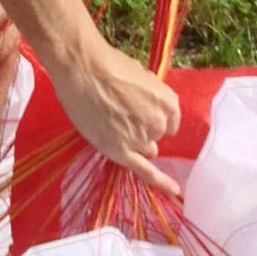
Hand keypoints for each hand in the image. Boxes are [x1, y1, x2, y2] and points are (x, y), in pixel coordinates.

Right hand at [50, 39, 181, 198]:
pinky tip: (174, 191)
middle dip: (142, 128)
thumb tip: (146, 105)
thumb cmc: (108, 64)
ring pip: (145, 150)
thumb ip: (151, 96)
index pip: (168, 121)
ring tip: (110, 122)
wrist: (82, 69)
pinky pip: (144, 171)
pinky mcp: (121, 151)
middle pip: (155, 136)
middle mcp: (159, 123)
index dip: (153, 116)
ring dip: (134, 141)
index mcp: (168, 102)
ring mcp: (141, 138)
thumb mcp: (141, 74)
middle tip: (119, 112)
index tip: (140, 110)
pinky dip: (160, 181)